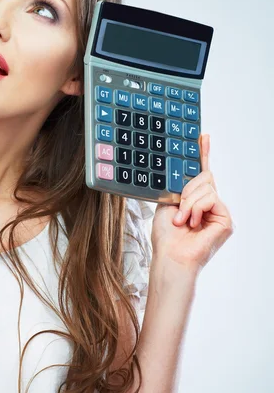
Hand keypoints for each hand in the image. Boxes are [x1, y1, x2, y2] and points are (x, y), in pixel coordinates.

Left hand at [151, 134, 234, 273]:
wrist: (170, 256)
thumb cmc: (166, 236)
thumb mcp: (167, 205)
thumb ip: (178, 188)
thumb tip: (186, 171)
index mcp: (194, 200)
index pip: (201, 174)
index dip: (203, 154)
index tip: (203, 136)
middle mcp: (209, 205)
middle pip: (204, 178)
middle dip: (187, 191)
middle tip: (177, 209)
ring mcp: (219, 212)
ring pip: (206, 187)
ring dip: (189, 203)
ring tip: (182, 221)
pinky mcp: (226, 220)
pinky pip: (212, 199)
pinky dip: (197, 209)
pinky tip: (192, 223)